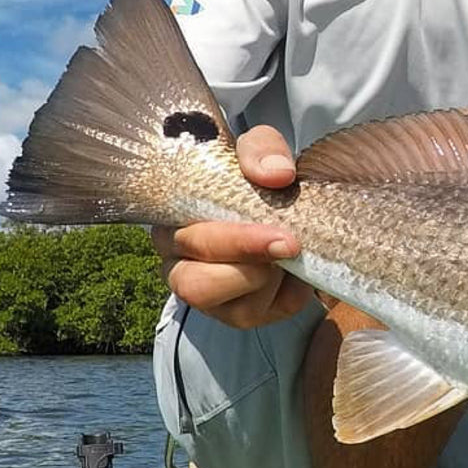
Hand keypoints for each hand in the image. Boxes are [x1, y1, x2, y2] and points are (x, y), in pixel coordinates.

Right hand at [151, 125, 312, 328]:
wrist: (288, 206)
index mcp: (172, 226)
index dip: (230, 239)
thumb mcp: (258, 152)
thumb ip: (261, 151)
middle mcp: (180, 267)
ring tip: (291, 253)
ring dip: (268, 280)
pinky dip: (290, 292)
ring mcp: (209, 299)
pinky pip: (266, 313)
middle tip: (291, 243)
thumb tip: (276, 174)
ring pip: (231, 309)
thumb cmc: (257, 180)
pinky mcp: (242, 316)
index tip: (274, 232)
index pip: (182, 240)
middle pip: (196, 284)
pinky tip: (296, 269)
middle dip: (248, 261)